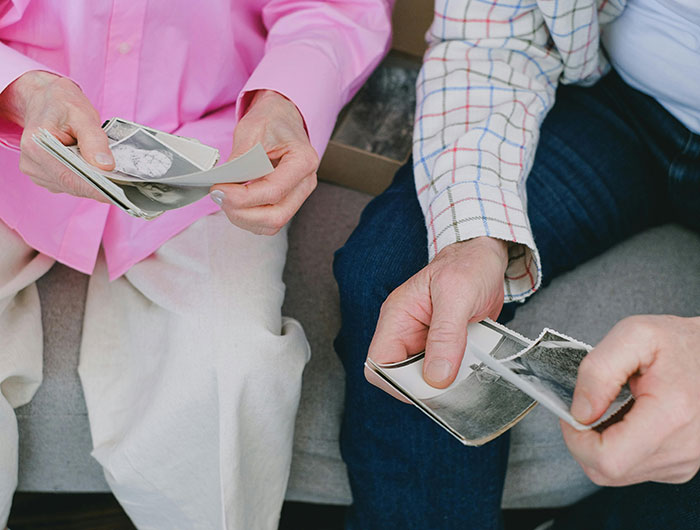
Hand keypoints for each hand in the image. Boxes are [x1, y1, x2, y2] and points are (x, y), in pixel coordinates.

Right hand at [0, 70, 113, 200]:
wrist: (45, 99)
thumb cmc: (63, 104)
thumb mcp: (83, 115)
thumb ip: (94, 140)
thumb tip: (106, 166)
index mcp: (37, 146)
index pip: (70, 178)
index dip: (96, 188)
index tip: (119, 195)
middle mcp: (32, 163)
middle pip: (72, 185)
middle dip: (99, 186)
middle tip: (125, 187)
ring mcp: (36, 172)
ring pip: (72, 188)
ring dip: (93, 184)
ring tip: (113, 177)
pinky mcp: (45, 176)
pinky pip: (70, 185)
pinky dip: (86, 181)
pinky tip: (97, 172)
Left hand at [210, 90, 317, 234]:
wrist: (281, 119)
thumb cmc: (271, 121)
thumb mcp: (251, 131)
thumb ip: (239, 159)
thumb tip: (223, 184)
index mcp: (303, 161)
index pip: (274, 191)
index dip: (242, 197)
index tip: (218, 189)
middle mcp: (305, 183)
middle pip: (276, 216)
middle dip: (242, 213)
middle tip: (219, 196)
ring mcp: (298, 196)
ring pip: (271, 224)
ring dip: (243, 218)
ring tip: (224, 198)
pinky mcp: (287, 203)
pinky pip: (267, 222)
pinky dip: (247, 217)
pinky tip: (234, 202)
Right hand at [366, 237, 508, 396]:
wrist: (486, 257)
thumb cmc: (467, 265)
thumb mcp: (457, 295)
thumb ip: (446, 335)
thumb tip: (436, 376)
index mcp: (397, 317)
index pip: (378, 363)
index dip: (397, 383)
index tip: (427, 389)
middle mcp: (406, 332)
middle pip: (401, 376)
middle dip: (426, 386)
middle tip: (454, 384)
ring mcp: (425, 342)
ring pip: (425, 379)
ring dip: (446, 383)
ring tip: (468, 371)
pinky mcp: (444, 347)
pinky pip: (445, 372)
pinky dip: (460, 376)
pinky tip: (475, 366)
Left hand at [562, 315, 699, 485]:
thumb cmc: (680, 343)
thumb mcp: (634, 335)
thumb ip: (598, 371)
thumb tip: (580, 412)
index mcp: (670, 415)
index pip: (607, 460)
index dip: (577, 440)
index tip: (573, 414)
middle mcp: (682, 448)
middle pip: (607, 472)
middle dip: (583, 441)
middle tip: (588, 406)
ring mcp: (683, 461)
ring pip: (617, 473)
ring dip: (600, 444)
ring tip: (612, 408)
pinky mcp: (680, 465)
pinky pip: (633, 468)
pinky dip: (618, 447)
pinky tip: (626, 419)